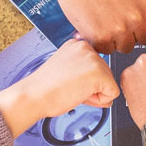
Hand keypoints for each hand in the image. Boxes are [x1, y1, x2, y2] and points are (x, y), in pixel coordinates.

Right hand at [0, 40, 118, 136]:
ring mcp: (94, 59)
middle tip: (69, 88)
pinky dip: (99, 101)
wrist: (33, 95)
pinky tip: (80, 94)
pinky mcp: (99, 73)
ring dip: (94, 94)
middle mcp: (87, 47)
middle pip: (105, 75)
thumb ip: (84, 69)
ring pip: (109, 84)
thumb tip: (102, 79)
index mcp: (78, 44)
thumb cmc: (44, 87)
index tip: (67, 81)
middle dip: (91, 88)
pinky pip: (112, 94)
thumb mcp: (66, 68)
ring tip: (72, 90)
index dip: (84, 81)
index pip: (96, 67)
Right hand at [22, 0, 145, 53]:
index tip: (140, 18)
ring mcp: (120, 29)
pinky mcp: (100, 38)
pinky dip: (100, 40)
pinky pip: (107, 49)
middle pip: (145, 39)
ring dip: (117, 38)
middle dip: (134, 31)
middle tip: (117, 16)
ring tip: (105, 17)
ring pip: (126, 47)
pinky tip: (93, 22)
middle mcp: (139, 17)